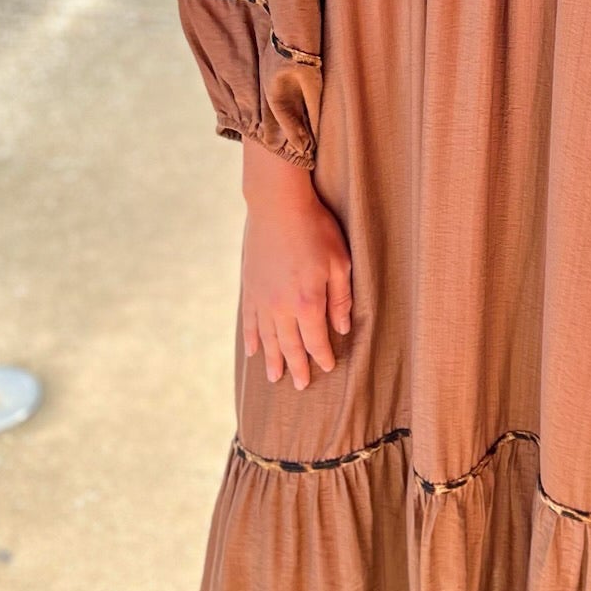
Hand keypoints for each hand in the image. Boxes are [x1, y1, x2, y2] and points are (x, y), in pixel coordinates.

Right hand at [240, 143, 353, 387]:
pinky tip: (253, 351)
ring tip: (275, 378)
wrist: (277, 204)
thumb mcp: (340, 262)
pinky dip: (252, 338)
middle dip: (297, 367)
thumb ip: (340, 298)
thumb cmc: (315, 229)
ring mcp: (262, 299)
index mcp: (307, 303)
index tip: (327, 367)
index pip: (315, 341)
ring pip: (267, 338)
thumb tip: (341, 328)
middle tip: (301, 386)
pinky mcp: (250, 288)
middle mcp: (281, 307)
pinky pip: (250, 321)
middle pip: (290, 346)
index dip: (322, 356)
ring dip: (272, 360)